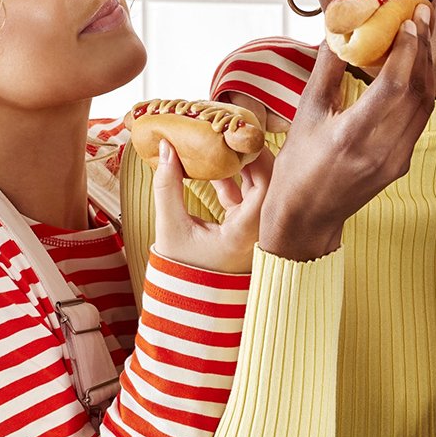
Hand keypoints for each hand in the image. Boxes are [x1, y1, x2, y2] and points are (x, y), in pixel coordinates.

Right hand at [151, 138, 272, 273]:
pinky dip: (236, 183)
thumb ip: (167, 186)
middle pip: (269, 185)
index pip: (266, 186)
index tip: (240, 136)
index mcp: (246, 234)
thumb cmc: (180, 269)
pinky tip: (216, 168)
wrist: (186, 302)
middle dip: (253, 157)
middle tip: (234, 134)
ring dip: (244, 169)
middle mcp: (259, 234)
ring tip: (224, 145)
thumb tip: (166, 147)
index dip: (257, 157)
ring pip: (259, 192)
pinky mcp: (246, 232)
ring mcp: (255, 233)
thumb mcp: (169, 226)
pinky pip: (248, 200)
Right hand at [258, 6, 434, 259]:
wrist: (307, 217)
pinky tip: (413, 69)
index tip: (409, 19)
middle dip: (422, 49)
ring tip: (420, 35)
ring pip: (425, 105)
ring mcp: (396, 160)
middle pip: (416, 91)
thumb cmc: (299, 164)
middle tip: (422, 15)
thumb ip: (326, 70)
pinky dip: (420, 90)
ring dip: (425, 67)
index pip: (392, 87)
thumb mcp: (305, 113)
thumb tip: (339, 28)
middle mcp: (380, 150)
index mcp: (350, 136)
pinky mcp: (403, 165)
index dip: (406, 50)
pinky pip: (419, 120)